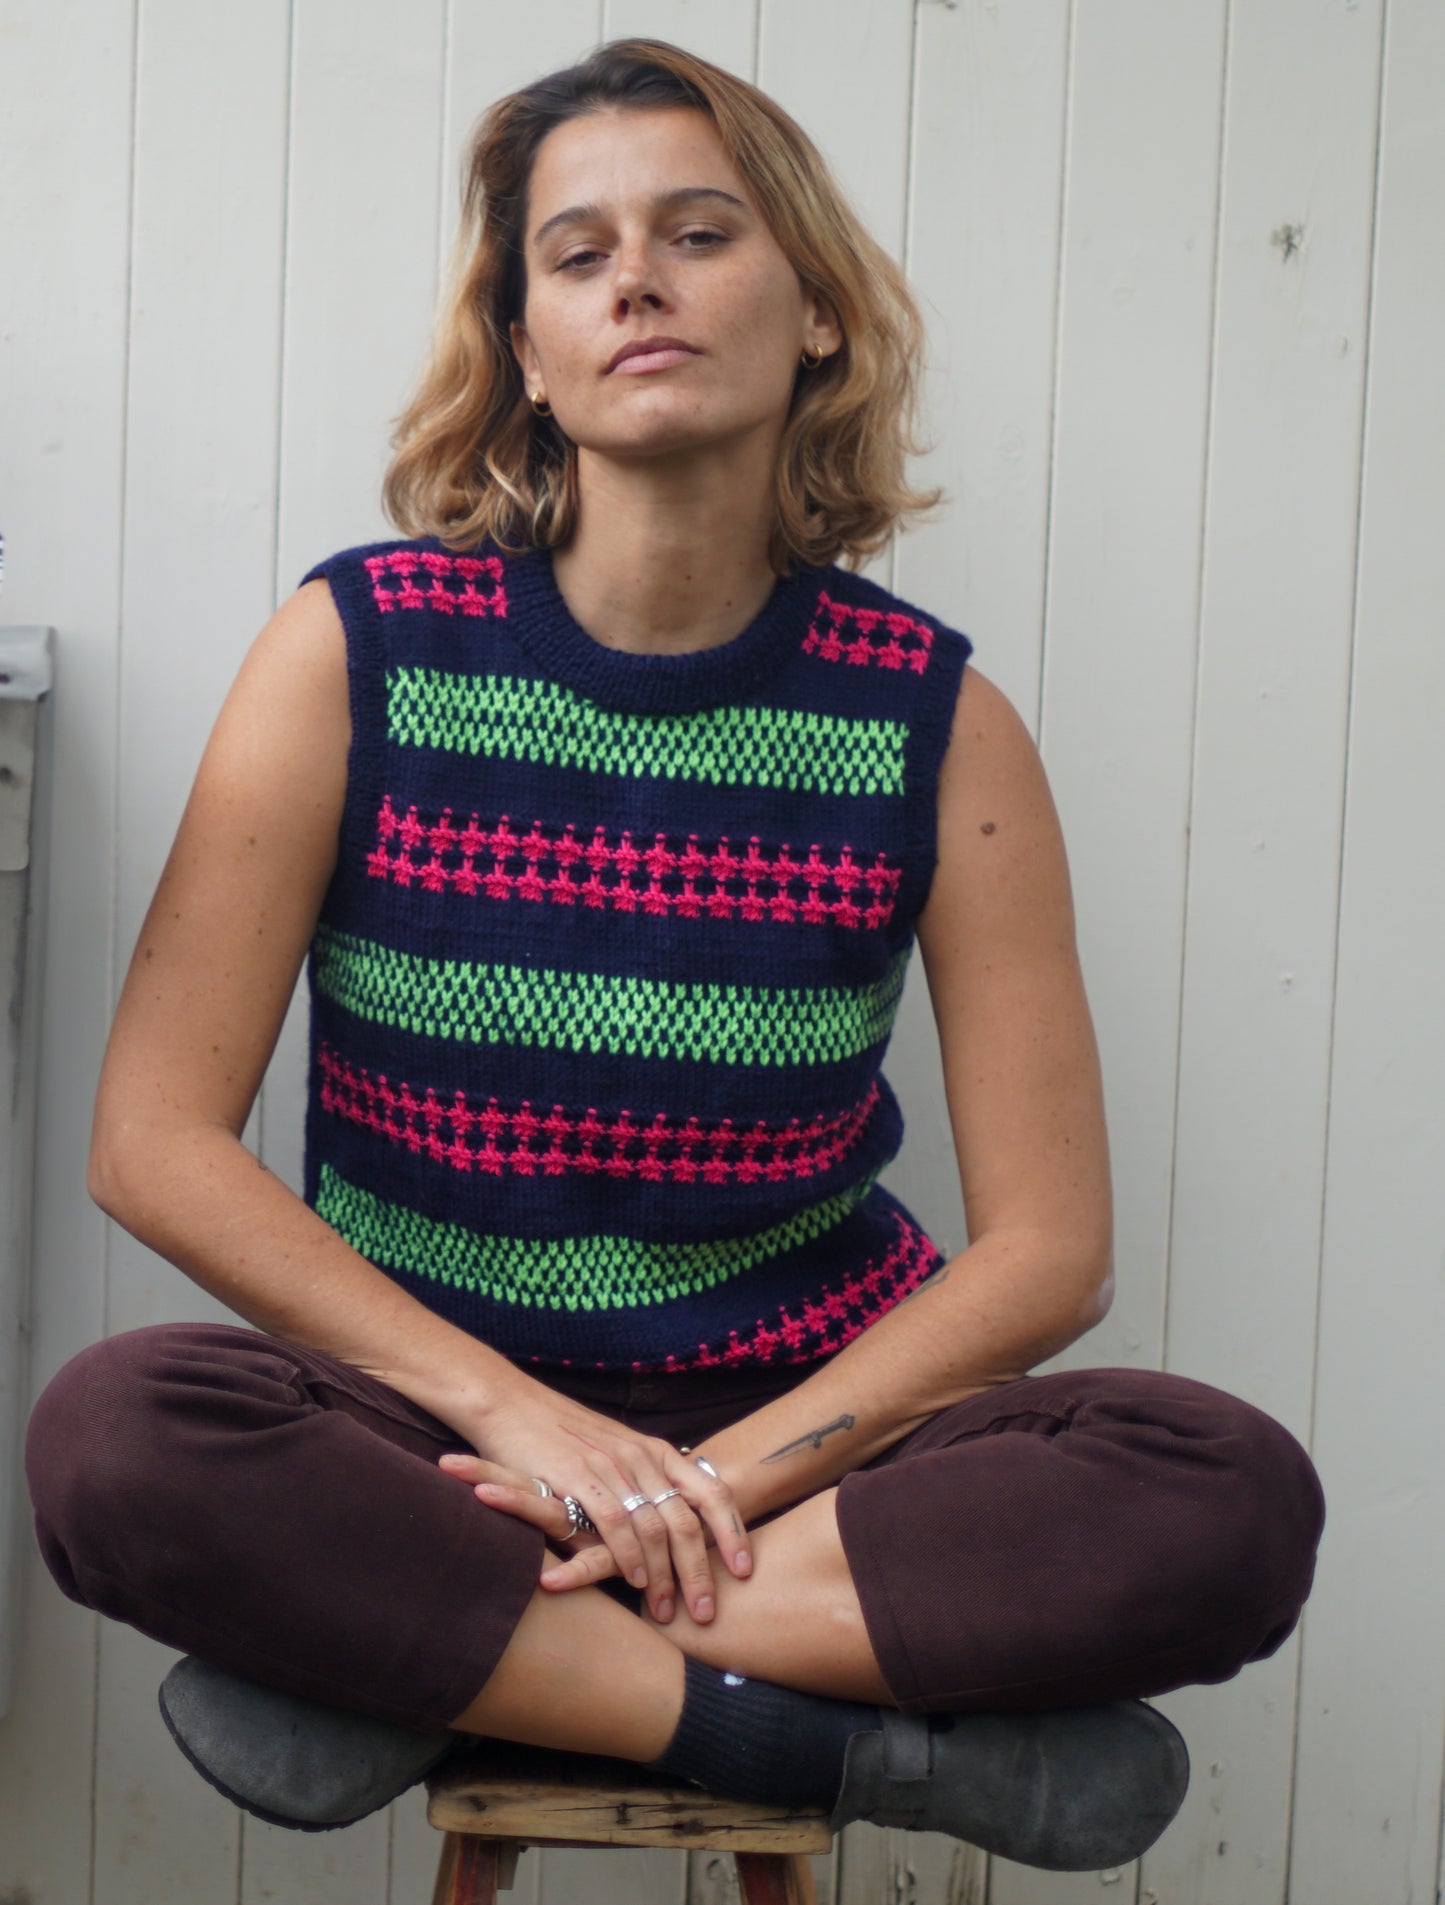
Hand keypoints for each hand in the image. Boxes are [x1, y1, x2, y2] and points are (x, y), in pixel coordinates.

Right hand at [438, 1392, 751, 1623]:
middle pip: (688, 1521)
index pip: (713, 1493)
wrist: (512, 1403)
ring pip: (656, 1528)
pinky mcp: (580, 1476)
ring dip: (665, 1576)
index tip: (745, 1571)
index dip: (733, 1533)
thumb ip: (639, 1491)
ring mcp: (613, 1465)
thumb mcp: (615, 1455)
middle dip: (701, 1572)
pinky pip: (616, 1522)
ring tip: (669, 1611)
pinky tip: (635, 1581)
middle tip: (707, 1612)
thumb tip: (660, 1539)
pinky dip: (630, 1555)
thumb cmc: (562, 1436)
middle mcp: (643, 1457)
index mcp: (658, 1452)